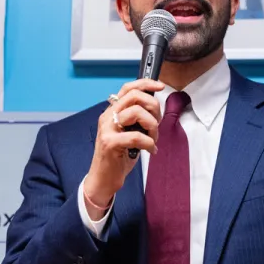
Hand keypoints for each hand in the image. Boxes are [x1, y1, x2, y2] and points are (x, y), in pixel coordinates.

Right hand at [84, 79, 163, 218]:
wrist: (103, 180)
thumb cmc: (118, 157)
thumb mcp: (128, 133)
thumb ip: (136, 120)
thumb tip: (154, 109)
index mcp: (112, 112)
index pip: (128, 88)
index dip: (145, 83)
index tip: (160, 86)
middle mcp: (107, 117)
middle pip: (134, 96)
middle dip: (153, 107)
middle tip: (157, 123)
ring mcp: (107, 129)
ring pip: (136, 112)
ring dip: (152, 126)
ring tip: (153, 140)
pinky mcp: (110, 143)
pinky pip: (136, 136)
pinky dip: (149, 143)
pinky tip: (151, 150)